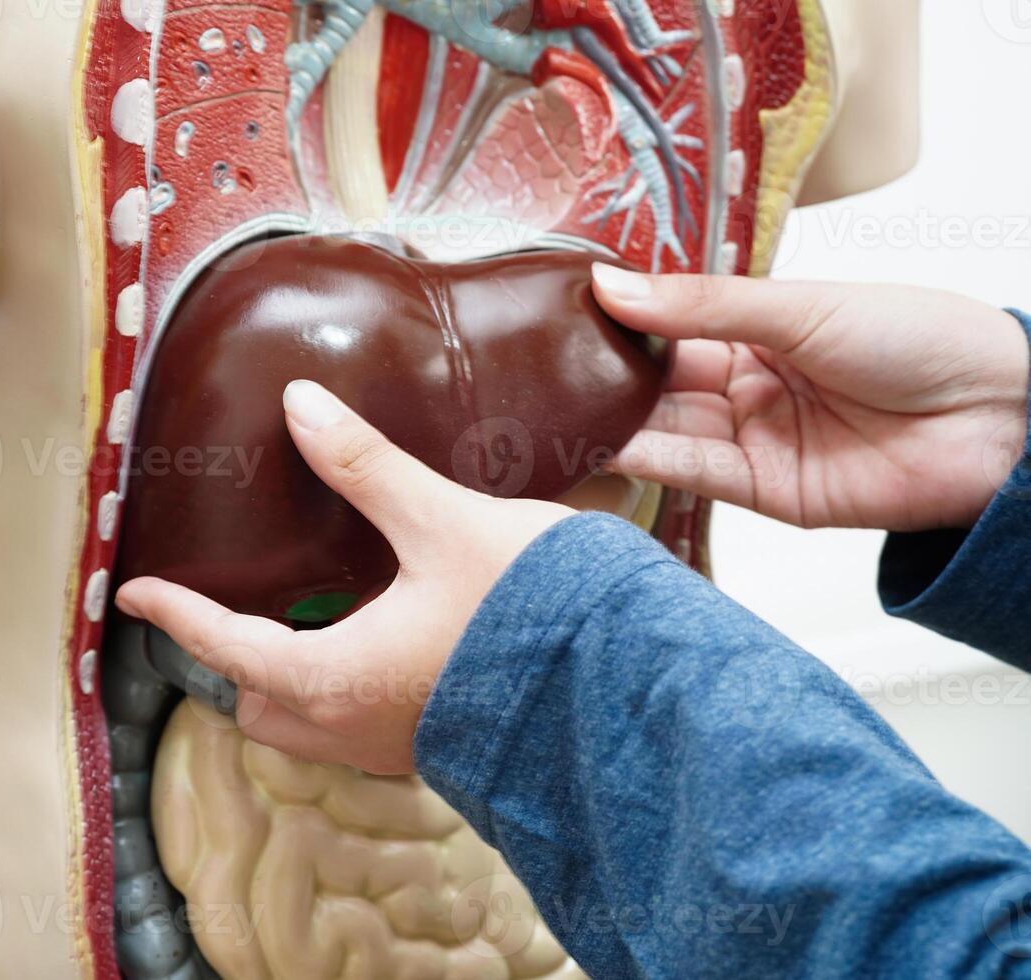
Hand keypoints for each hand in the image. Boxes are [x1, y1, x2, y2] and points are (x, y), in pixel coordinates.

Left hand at [115, 380, 573, 774]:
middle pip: (255, 704)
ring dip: (284, 676)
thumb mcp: (442, 524)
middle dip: (229, 660)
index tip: (136, 593)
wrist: (627, 688)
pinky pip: (353, 725)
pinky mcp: (432, 744)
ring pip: (304, 723)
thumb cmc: (533, 612)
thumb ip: (365, 469)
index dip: (175, 615)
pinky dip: (335, 686)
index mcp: (335, 677)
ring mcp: (394, 746)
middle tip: (224, 603)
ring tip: (296, 613)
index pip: (224, 647)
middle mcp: (352, 726)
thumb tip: (301, 405)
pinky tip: (369, 635)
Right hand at [591, 265, 1029, 530]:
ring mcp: (753, 438)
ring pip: (665, 427)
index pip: (671, 323)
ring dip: (614, 419)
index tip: (564, 306)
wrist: (1000, 419)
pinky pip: (693, 471)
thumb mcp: (800, 307)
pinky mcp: (763, 491)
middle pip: (659, 380)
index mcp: (759, 330)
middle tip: (541, 363)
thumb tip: (614, 286)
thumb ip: (702, 306)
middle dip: (605, 373)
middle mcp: (748, 385)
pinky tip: (603, 439)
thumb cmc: (921, 340)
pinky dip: (647, 457)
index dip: (621, 317)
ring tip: (554, 405)